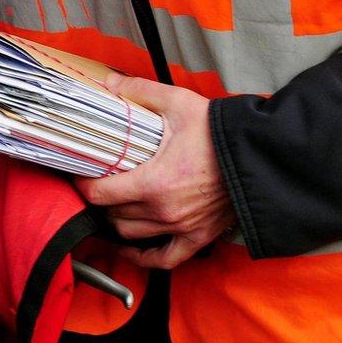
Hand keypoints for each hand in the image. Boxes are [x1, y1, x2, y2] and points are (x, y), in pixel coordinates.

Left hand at [74, 73, 235, 268]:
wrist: (260, 155)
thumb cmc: (220, 132)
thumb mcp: (178, 103)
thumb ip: (140, 93)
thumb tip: (109, 83)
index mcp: (154, 182)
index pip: (99, 194)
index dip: (84, 183)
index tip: (81, 173)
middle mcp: (163, 211)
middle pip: (112, 214)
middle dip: (102, 198)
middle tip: (102, 182)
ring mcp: (181, 227)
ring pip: (131, 233)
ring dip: (118, 220)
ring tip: (116, 204)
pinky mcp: (198, 237)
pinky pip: (163, 259)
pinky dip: (143, 257)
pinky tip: (131, 249)